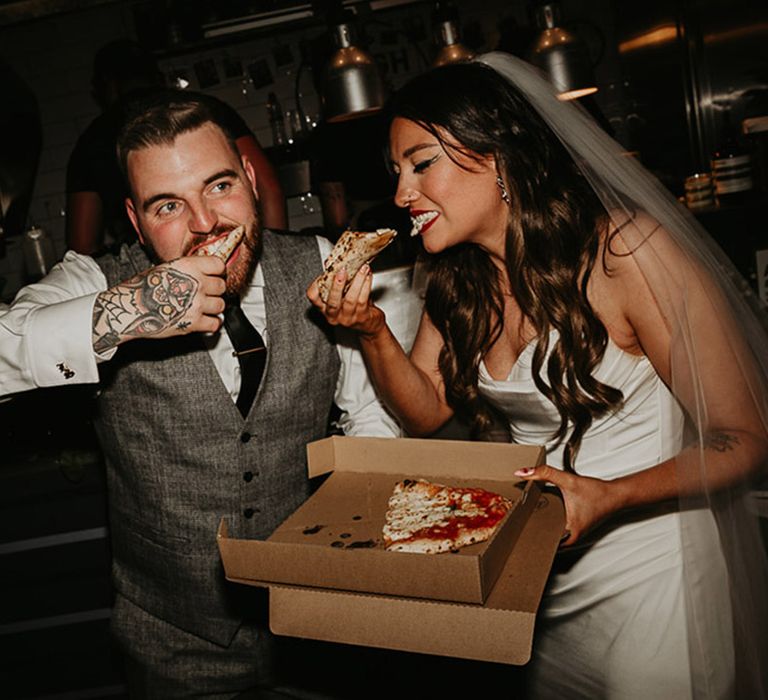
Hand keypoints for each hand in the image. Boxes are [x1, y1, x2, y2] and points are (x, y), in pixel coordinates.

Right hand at [92, 255, 225, 352]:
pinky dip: (213, 323)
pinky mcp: (194, 323)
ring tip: (203, 307)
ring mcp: (196, 304)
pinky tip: (206, 320)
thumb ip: (187, 269)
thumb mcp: (165, 268)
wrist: (128, 309)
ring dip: (214, 307)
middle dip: (215, 290)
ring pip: (221, 305)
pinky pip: (216, 323)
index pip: (218, 265)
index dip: (217, 271)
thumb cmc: (141, 288)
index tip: (214, 275)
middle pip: (222, 286)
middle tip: (206, 293)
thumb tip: (202, 271)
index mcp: (188, 266)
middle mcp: (195, 283)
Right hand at [306, 264, 385, 337]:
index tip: (324, 274)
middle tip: (342, 271)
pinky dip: (366, 286)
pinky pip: (363, 300)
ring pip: (350, 299)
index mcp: (325, 308)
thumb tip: (332, 263)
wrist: (369, 323)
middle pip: (332, 301)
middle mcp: (334, 315)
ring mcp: (347, 318)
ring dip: (357, 281)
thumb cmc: (353, 305)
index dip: (315, 286)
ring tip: (362, 269)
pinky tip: (368, 277)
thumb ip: (335, 280)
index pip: (313, 297)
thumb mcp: (341, 293)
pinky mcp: (361, 318)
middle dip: (337, 285)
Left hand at [514, 465, 617, 545]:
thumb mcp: (567, 480)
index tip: (515, 525)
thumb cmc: (597, 492)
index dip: (527, 532)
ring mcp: (574, 535)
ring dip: (541, 526)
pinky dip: (550, 523)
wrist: (616, 495)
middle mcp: (571, 538)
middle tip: (517, 519)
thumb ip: (544, 473)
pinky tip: (544, 514)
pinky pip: (558, 531)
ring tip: (527, 517)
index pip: (542, 540)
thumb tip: (522, 472)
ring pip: (552, 535)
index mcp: (569, 533)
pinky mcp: (576, 530)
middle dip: (532, 528)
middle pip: (545, 538)